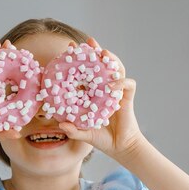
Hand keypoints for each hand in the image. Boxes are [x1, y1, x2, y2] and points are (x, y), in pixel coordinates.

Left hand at [57, 37, 145, 158]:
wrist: (120, 148)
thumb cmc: (102, 139)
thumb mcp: (83, 134)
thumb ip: (73, 130)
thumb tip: (61, 125)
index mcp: (93, 93)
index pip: (86, 72)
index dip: (78, 60)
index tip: (68, 50)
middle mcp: (105, 89)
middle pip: (102, 65)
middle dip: (95, 51)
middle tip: (87, 42)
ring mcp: (117, 92)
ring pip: (117, 68)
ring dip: (111, 59)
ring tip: (102, 52)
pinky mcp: (128, 98)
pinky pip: (128, 84)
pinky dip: (121, 82)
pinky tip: (111, 83)